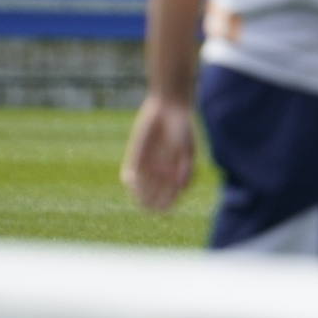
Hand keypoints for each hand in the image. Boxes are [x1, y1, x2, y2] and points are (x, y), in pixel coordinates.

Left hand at [120, 95, 195, 211]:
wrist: (168, 110)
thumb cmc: (183, 131)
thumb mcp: (188, 150)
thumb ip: (186, 169)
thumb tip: (181, 188)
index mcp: (176, 176)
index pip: (169, 201)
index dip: (166, 206)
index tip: (166, 207)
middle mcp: (160, 175)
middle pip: (153, 199)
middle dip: (151, 202)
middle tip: (151, 203)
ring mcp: (147, 168)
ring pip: (139, 192)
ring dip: (140, 195)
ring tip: (143, 193)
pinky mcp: (134, 159)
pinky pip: (129, 178)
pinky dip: (131, 183)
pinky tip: (134, 182)